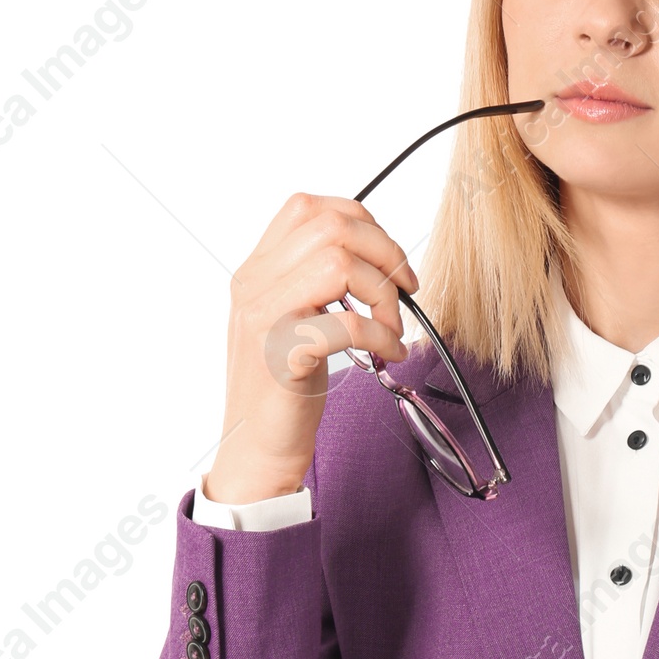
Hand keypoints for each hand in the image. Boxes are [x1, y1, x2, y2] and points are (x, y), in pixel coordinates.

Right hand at [205, 196, 418, 504]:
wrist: (255, 450)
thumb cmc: (282, 389)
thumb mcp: (291, 320)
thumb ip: (312, 282)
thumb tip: (374, 256)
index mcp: (255, 270)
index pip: (308, 208)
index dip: (361, 222)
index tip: (388, 259)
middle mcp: (253, 286)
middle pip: (329, 227)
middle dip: (384, 252)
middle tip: (405, 289)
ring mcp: (264, 319)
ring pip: (338, 264)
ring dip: (381, 293)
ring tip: (391, 326)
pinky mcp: (282, 356)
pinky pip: (346, 324)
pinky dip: (381, 336)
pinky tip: (389, 353)